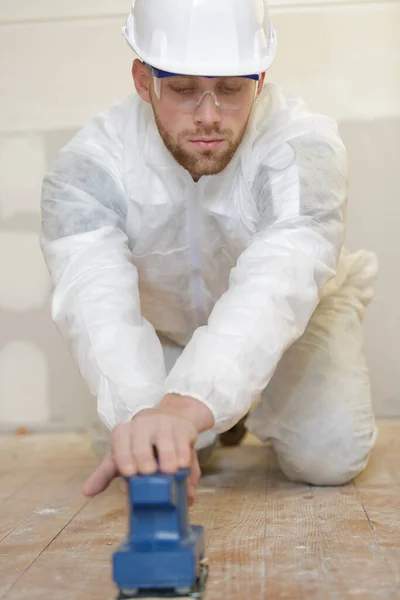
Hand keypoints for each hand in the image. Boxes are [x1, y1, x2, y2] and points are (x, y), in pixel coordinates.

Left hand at [82, 395, 212, 501]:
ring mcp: (164, 424)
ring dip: (168, 456)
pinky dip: (184, 455)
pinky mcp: (184, 428)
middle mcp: (143, 424)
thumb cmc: (142, 443)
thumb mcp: (123, 454)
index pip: (120, 443)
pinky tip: (183, 465)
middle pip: (141, 441)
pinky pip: (184, 441)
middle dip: (144, 456)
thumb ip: (105, 474)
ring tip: (169, 471)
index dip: (124, 457)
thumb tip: (86, 492)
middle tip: (148, 472)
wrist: (169, 420)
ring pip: (165, 440)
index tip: (129, 473)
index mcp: (124, 432)